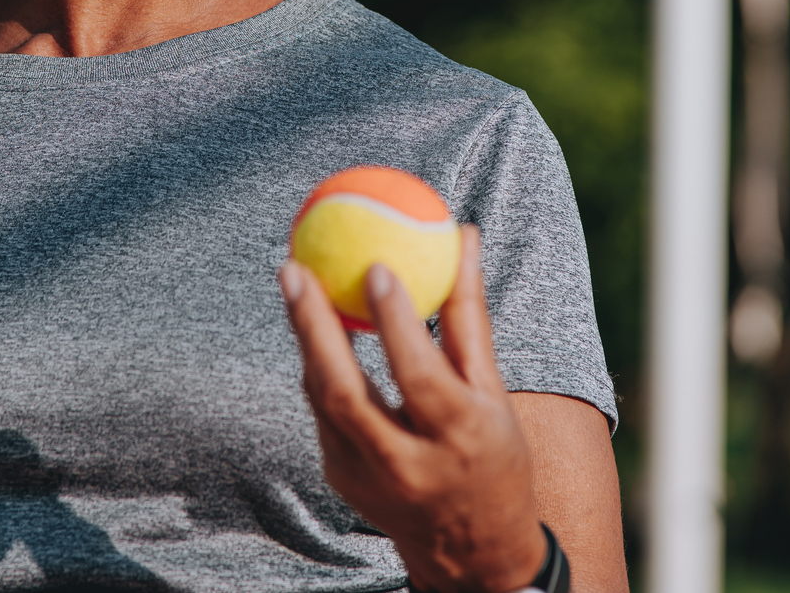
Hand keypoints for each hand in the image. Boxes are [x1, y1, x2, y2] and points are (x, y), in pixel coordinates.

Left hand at [281, 227, 548, 592]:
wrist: (472, 554)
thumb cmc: (493, 455)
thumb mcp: (494, 393)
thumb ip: (470, 318)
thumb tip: (464, 236)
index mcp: (459, 439)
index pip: (420, 376)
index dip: (396, 323)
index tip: (375, 266)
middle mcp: (408, 465)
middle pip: (345, 392)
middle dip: (312, 328)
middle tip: (295, 268)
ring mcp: (367, 479)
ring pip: (322, 401)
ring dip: (305, 339)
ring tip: (295, 280)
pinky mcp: (341, 480)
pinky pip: (322, 412)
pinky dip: (316, 366)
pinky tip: (310, 323)